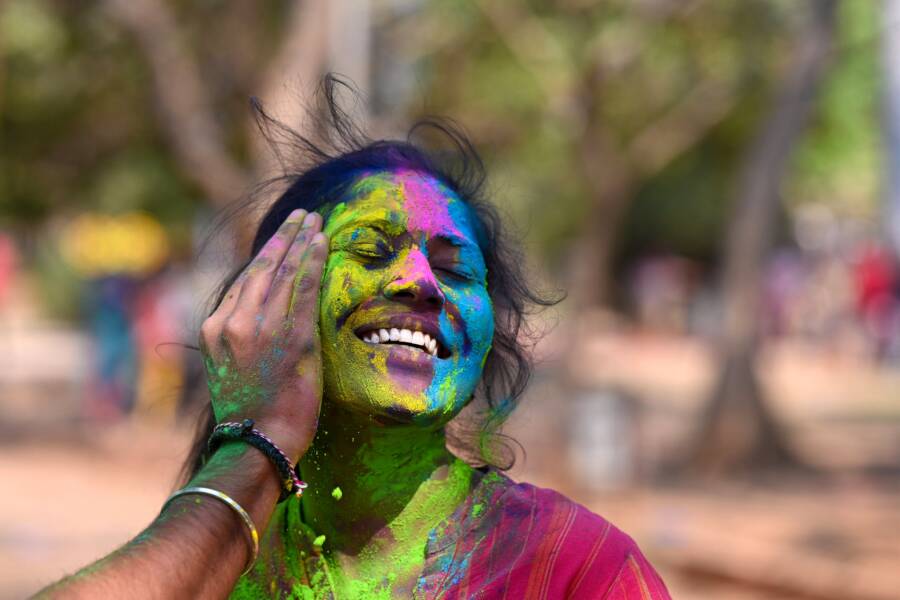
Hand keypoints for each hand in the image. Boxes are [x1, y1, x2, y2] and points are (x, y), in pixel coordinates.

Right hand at [199, 209, 326, 462]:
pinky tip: (322, 242)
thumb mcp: (230, 371)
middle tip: (300, 216)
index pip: (243, 281)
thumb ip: (238, 340)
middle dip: (283, 238)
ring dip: (301, 241)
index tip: (280, 240)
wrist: (258, 443)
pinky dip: (313, 262)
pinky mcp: (292, 335)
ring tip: (314, 220)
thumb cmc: (250, 416)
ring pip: (283, 271)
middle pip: (261, 267)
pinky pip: (303, 288)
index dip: (266, 256)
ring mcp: (262, 327)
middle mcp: (233, 321)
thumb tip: (256, 322)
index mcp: (215, 328)